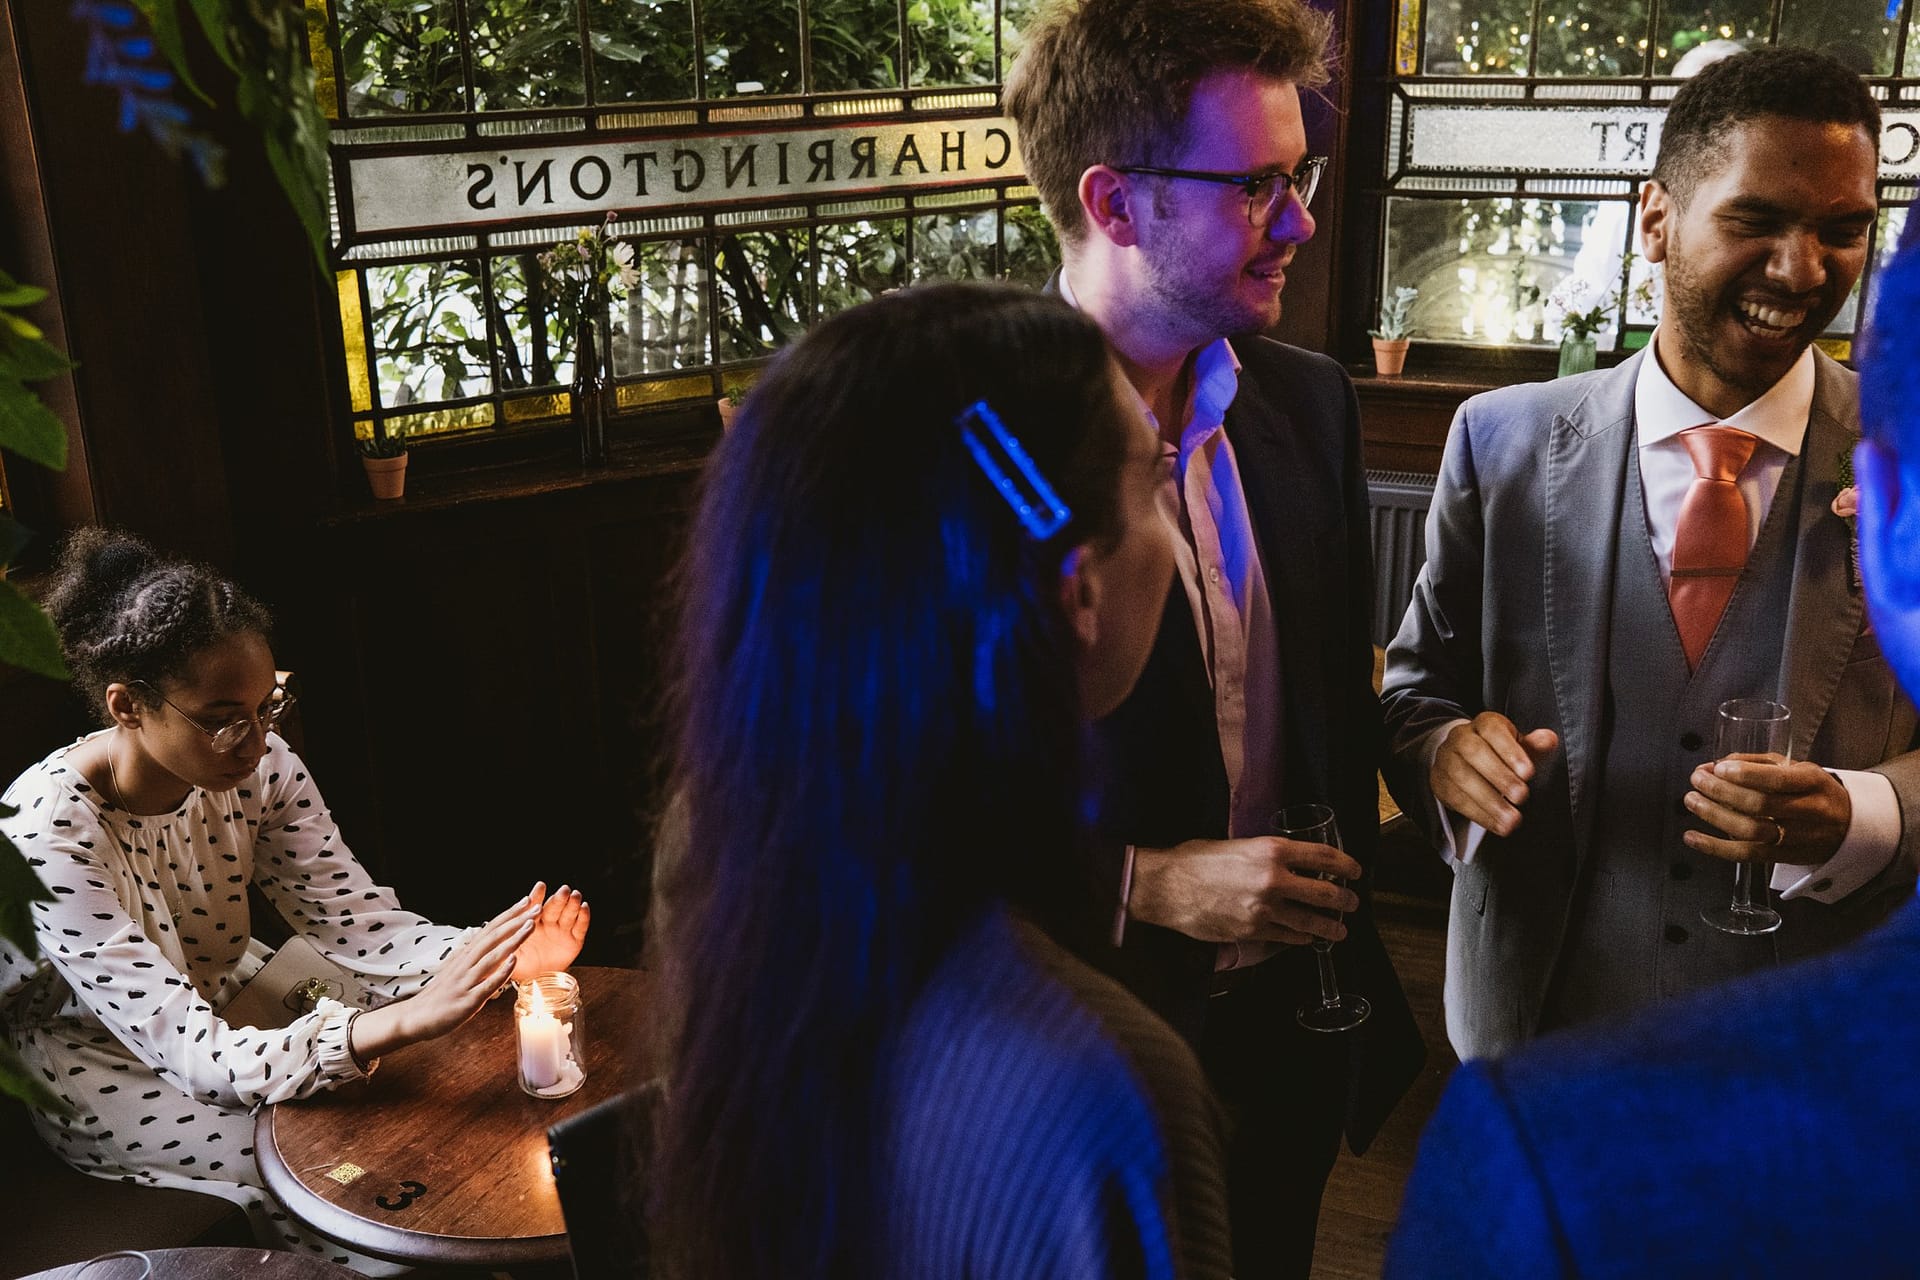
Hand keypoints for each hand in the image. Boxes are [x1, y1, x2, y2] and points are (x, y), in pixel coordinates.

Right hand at [352, 895, 536, 1059]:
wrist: (415, 1017)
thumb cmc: (441, 993)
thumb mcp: (458, 969)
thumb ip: (475, 957)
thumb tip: (492, 943)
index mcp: (466, 955)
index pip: (490, 929)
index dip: (508, 915)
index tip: (526, 900)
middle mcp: (466, 963)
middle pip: (493, 937)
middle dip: (516, 921)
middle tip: (536, 906)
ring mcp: (466, 980)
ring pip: (492, 956)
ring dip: (512, 940)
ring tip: (530, 926)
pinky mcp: (467, 1000)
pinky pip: (486, 984)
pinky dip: (500, 972)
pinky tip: (514, 962)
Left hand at [509, 881, 590, 981]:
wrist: (535, 982)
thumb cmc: (521, 966)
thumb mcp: (509, 954)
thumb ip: (507, 941)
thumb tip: (494, 930)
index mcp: (531, 923)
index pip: (534, 908)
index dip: (537, 897)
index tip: (540, 886)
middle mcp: (548, 923)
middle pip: (554, 908)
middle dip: (559, 898)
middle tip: (563, 890)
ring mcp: (562, 931)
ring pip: (568, 914)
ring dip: (573, 904)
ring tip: (575, 895)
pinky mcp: (575, 941)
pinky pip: (580, 927)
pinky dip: (583, 917)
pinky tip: (584, 907)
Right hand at [1130, 838, 1361, 945]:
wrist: (1166, 887)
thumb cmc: (1194, 861)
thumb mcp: (1235, 846)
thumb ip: (1264, 855)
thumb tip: (1284, 864)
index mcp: (1271, 850)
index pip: (1322, 856)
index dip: (1345, 864)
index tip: (1355, 870)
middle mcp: (1273, 879)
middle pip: (1325, 892)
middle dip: (1344, 899)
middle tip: (1352, 902)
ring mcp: (1265, 908)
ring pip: (1311, 921)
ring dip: (1331, 927)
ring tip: (1340, 929)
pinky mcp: (1253, 931)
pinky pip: (1288, 937)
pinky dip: (1302, 939)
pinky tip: (1308, 938)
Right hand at [1430, 712, 1559, 836]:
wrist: (1465, 760)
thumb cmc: (1501, 754)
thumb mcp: (1520, 747)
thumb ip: (1534, 745)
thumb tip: (1548, 739)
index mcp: (1484, 724)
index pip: (1493, 731)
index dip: (1510, 751)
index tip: (1529, 773)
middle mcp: (1460, 737)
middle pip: (1474, 752)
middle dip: (1500, 776)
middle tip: (1522, 796)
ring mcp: (1446, 759)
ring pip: (1462, 778)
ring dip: (1489, 801)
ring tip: (1512, 819)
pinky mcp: (1439, 782)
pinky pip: (1455, 798)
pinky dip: (1479, 814)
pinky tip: (1497, 825)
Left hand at [1684, 756, 1850, 865]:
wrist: (1850, 825)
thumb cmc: (1813, 791)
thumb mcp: (1796, 768)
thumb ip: (1757, 764)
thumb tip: (1717, 765)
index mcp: (1814, 783)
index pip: (1778, 780)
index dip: (1744, 775)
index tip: (1717, 768)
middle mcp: (1809, 811)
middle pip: (1760, 805)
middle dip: (1721, 791)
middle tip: (1697, 780)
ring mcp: (1798, 838)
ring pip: (1751, 831)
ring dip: (1714, 816)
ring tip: (1692, 801)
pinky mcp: (1786, 858)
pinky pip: (1747, 855)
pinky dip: (1716, 847)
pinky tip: (1692, 837)